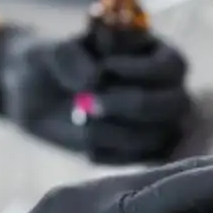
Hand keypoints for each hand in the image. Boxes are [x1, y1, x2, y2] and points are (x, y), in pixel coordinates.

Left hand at [0, 24, 188, 162]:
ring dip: (115, 131)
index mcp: (156, 53)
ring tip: (80, 118)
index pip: (173, 66)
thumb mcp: (53, 51)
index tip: (104, 68)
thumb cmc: (52, 63)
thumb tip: (93, 80)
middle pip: (177, 104)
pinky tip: (83, 141)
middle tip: (92, 104)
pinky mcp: (142, 152)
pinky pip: (139, 161)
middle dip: (135, 105)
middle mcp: (167, 89)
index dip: (143, 71)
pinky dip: (109, 153)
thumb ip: (71, 57)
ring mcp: (158, 123)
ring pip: (157, 136)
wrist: (36, 95)